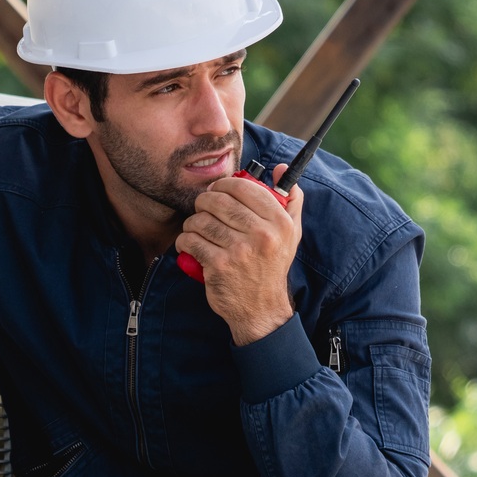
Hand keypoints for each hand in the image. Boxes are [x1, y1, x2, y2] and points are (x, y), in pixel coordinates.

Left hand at [177, 163, 301, 345]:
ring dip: (192, 223)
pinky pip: (191, 241)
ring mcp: (239, 250)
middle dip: (204, 201)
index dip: (224, 184)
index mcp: (280, 222)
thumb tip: (282, 168)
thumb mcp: (291, 233)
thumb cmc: (272, 266)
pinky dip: (184, 241)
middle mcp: (262, 234)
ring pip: (201, 220)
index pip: (244, 187)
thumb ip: (291, 200)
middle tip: (202, 209)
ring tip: (196, 230)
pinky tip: (189, 245)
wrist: (261, 308)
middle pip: (219, 200)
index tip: (217, 191)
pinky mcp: (218, 266)